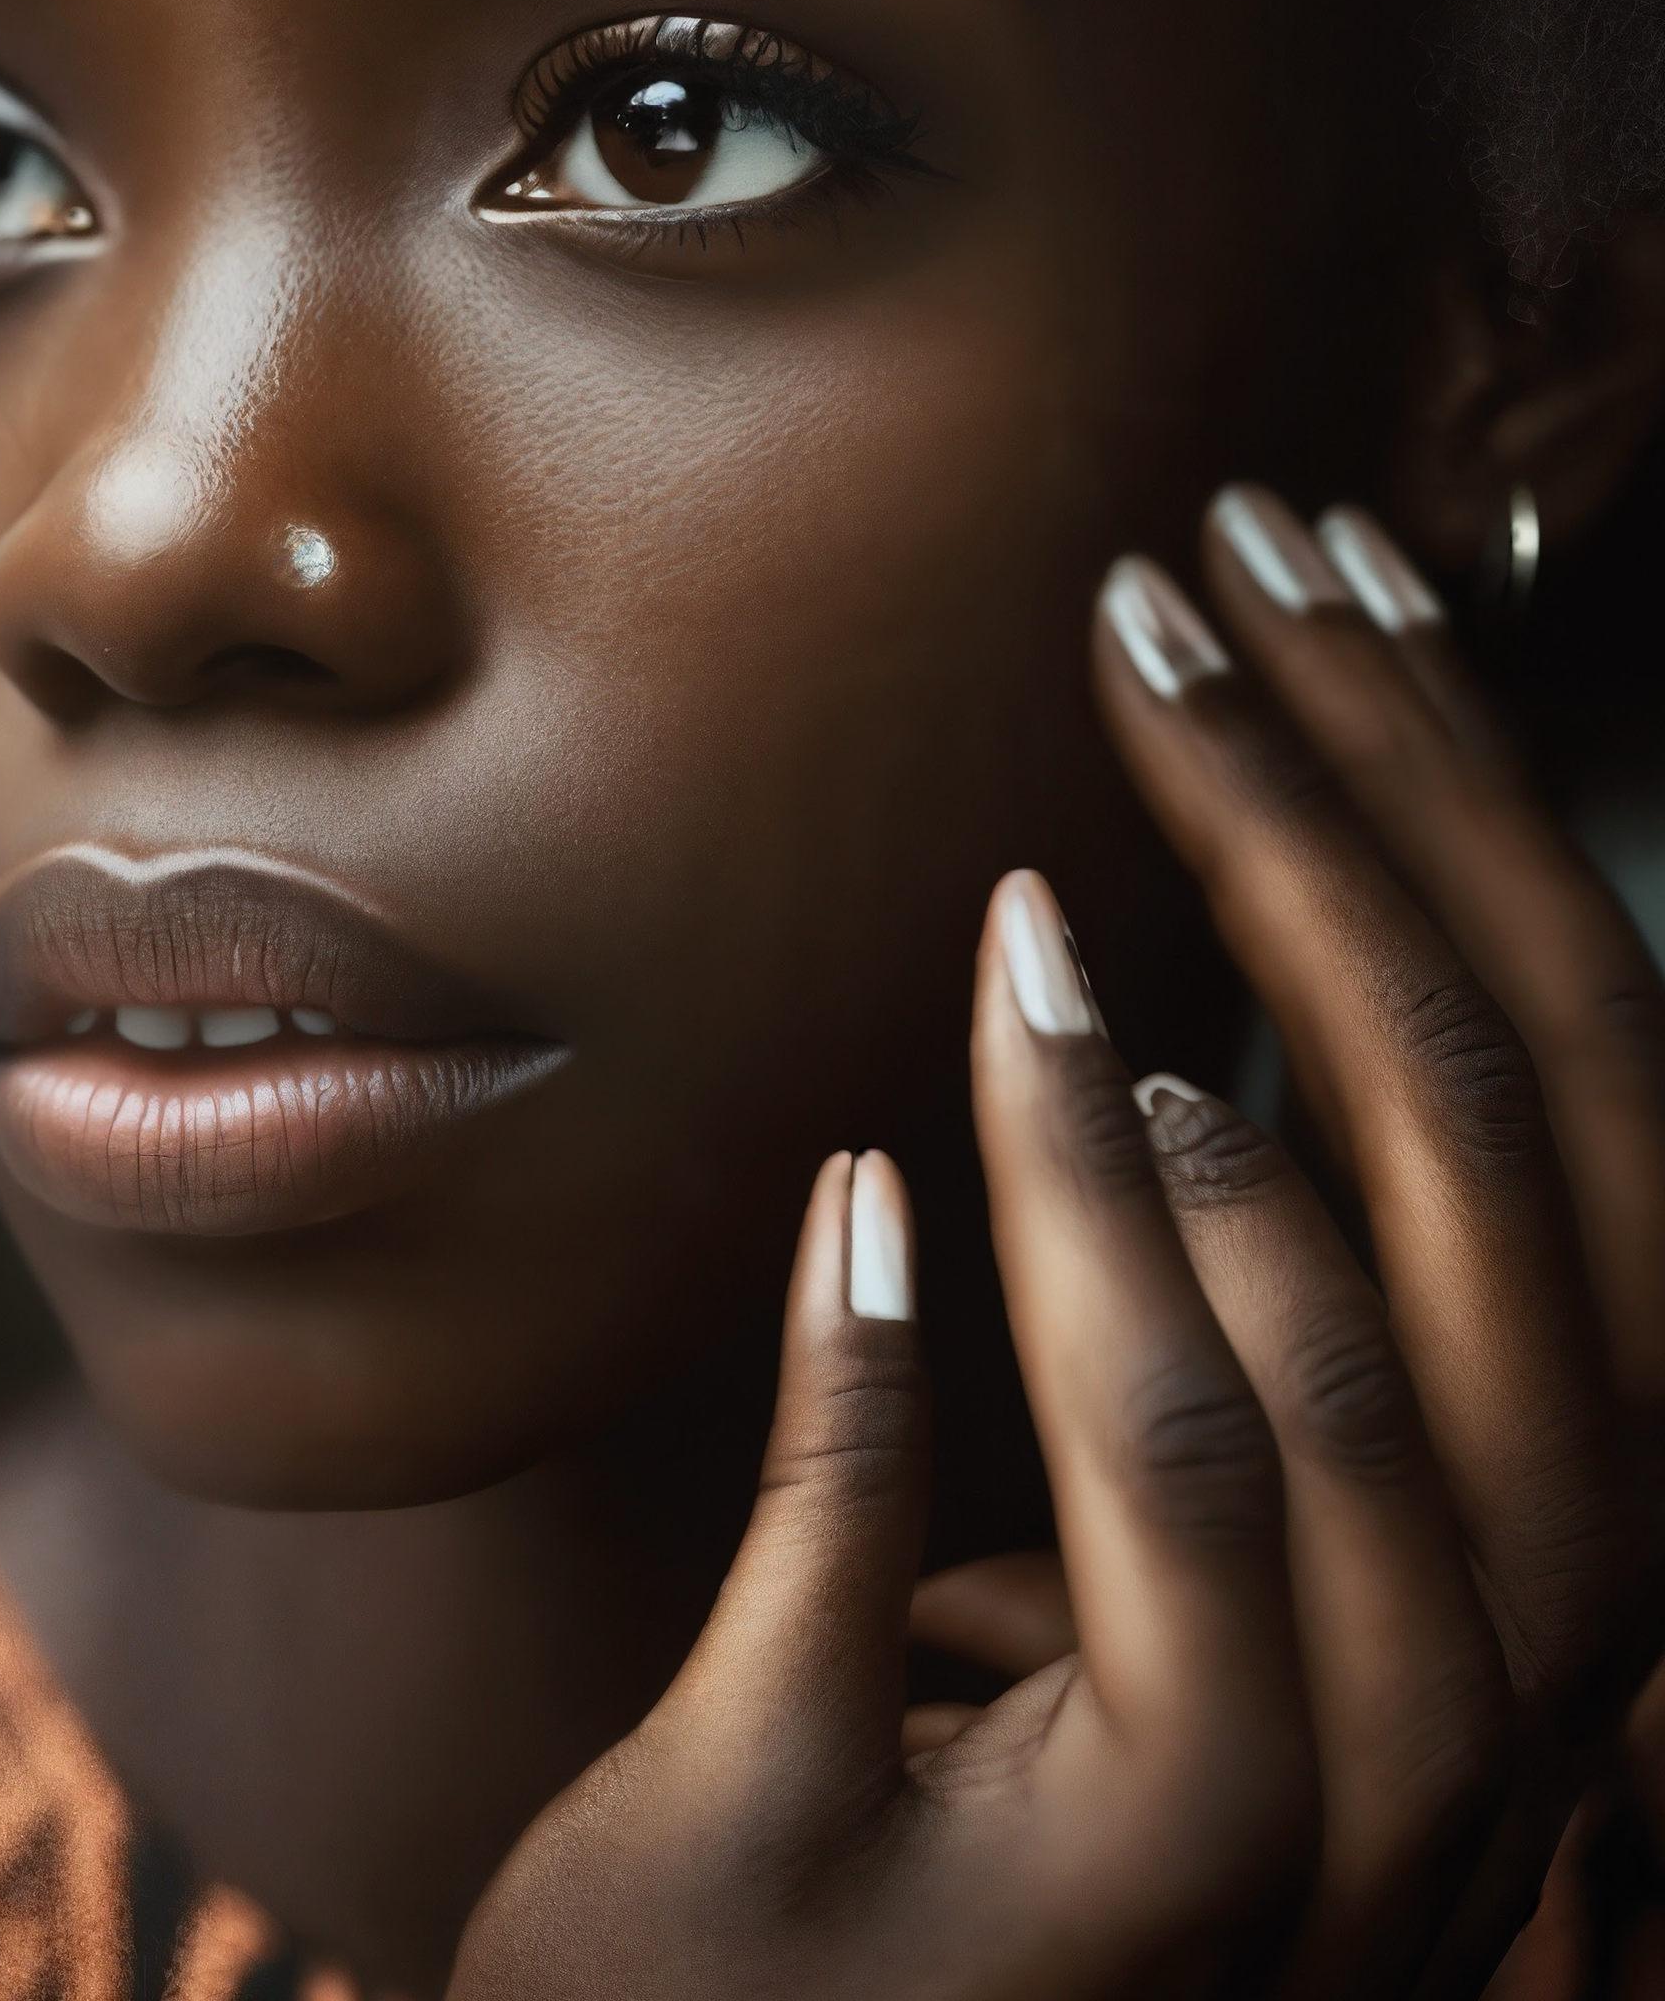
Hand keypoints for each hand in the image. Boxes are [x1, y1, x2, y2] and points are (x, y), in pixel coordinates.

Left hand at [449, 491, 1664, 2000]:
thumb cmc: (1037, 1775)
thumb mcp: (1237, 1546)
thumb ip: (1274, 1325)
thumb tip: (1205, 1034)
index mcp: (1566, 1566)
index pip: (1583, 1116)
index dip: (1466, 808)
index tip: (1322, 577)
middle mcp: (1488, 1720)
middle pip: (1471, 1204)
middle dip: (1326, 849)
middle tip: (1159, 612)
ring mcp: (1251, 1852)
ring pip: (1256, 1422)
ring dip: (1134, 1140)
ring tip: (1023, 930)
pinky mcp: (950, 1924)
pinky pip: (942, 1588)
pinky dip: (903, 1361)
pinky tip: (859, 1192)